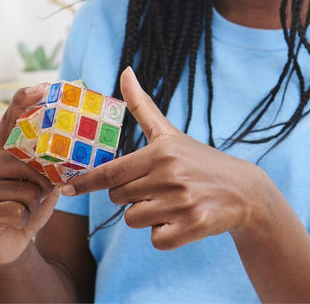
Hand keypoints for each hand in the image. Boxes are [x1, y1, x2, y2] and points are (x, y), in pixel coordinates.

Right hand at [0, 85, 59, 266]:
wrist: (7, 242)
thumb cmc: (27, 202)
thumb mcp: (42, 177)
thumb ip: (50, 159)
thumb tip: (76, 141)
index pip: (11, 116)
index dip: (26, 99)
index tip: (44, 87)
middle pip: (31, 161)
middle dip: (44, 181)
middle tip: (38, 192)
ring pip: (29, 188)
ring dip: (35, 202)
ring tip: (24, 206)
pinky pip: (19, 209)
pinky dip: (25, 218)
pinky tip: (15, 219)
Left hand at [62, 67, 267, 249]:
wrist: (242, 190)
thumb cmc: (197, 159)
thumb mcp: (169, 132)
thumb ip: (141, 105)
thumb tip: (125, 70)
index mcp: (160, 152)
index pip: (112, 172)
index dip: (87, 182)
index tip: (67, 188)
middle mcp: (169, 176)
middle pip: (119, 199)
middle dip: (131, 195)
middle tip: (156, 186)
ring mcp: (182, 202)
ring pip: (134, 220)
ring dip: (148, 215)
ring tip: (171, 202)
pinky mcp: (193, 226)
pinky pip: (157, 240)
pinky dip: (165, 234)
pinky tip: (182, 219)